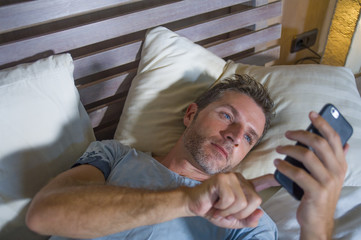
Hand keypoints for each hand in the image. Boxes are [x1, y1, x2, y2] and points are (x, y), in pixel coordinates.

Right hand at [184, 172, 277, 228]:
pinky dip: (222, 207)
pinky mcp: (221, 179)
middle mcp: (240, 179)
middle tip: (226, 211)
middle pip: (255, 201)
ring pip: (242, 202)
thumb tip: (260, 213)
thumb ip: (248, 219)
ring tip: (219, 207)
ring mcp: (231, 177)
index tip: (281, 177)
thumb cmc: (214, 210)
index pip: (263, 181)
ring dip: (229, 211)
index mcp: (245, 187)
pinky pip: (230, 199)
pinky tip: (215, 202)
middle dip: (240, 213)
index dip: (273, 180)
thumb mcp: (234, 220)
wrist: (194, 206)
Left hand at [274, 111, 348, 238]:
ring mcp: (327, 182)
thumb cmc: (319, 194)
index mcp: (340, 164)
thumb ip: (335, 160)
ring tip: (278, 149)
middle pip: (319, 143)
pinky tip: (276, 163)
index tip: (311, 113)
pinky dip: (284, 166)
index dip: (323, 124)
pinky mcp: (316, 192)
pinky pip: (298, 173)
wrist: (318, 220)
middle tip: (287, 133)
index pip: (334, 138)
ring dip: (289, 149)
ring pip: (307, 156)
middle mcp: (337, 171)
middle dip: (301, 134)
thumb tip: (344, 144)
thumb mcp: (331, 176)